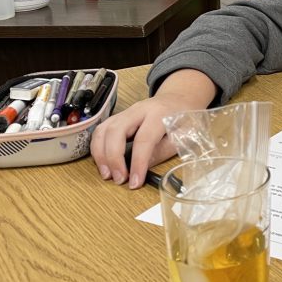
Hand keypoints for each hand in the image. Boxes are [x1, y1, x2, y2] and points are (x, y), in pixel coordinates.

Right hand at [90, 69, 216, 188]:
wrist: (179, 99)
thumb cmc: (183, 119)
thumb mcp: (183, 136)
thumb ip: (162, 152)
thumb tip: (142, 168)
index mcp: (159, 113)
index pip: (144, 139)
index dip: (138, 163)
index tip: (135, 182)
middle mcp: (138, 109)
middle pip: (116, 130)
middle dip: (113, 158)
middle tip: (118, 179)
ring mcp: (126, 112)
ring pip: (104, 129)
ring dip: (101, 154)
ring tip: (107, 174)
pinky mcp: (118, 118)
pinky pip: (101, 130)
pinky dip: (98, 148)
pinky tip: (103, 163)